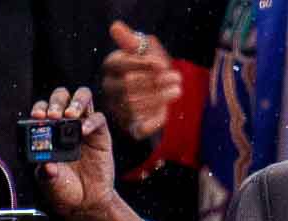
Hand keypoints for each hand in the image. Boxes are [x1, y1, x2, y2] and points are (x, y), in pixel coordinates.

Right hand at [100, 21, 179, 140]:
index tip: (162, 64)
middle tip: (176, 77)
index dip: (142, 64)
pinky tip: (166, 111)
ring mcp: (118, 109)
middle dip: (154, 81)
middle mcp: (110, 88)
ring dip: (159, 97)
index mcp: (111, 66)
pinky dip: (153, 120)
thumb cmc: (149, 68)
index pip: (121, 64)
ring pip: (134, 105)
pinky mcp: (131, 127)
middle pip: (128, 85)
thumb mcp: (142, 51)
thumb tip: (116, 26)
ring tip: (177, 90)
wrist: (155, 94)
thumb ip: (132, 40)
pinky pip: (139, 127)